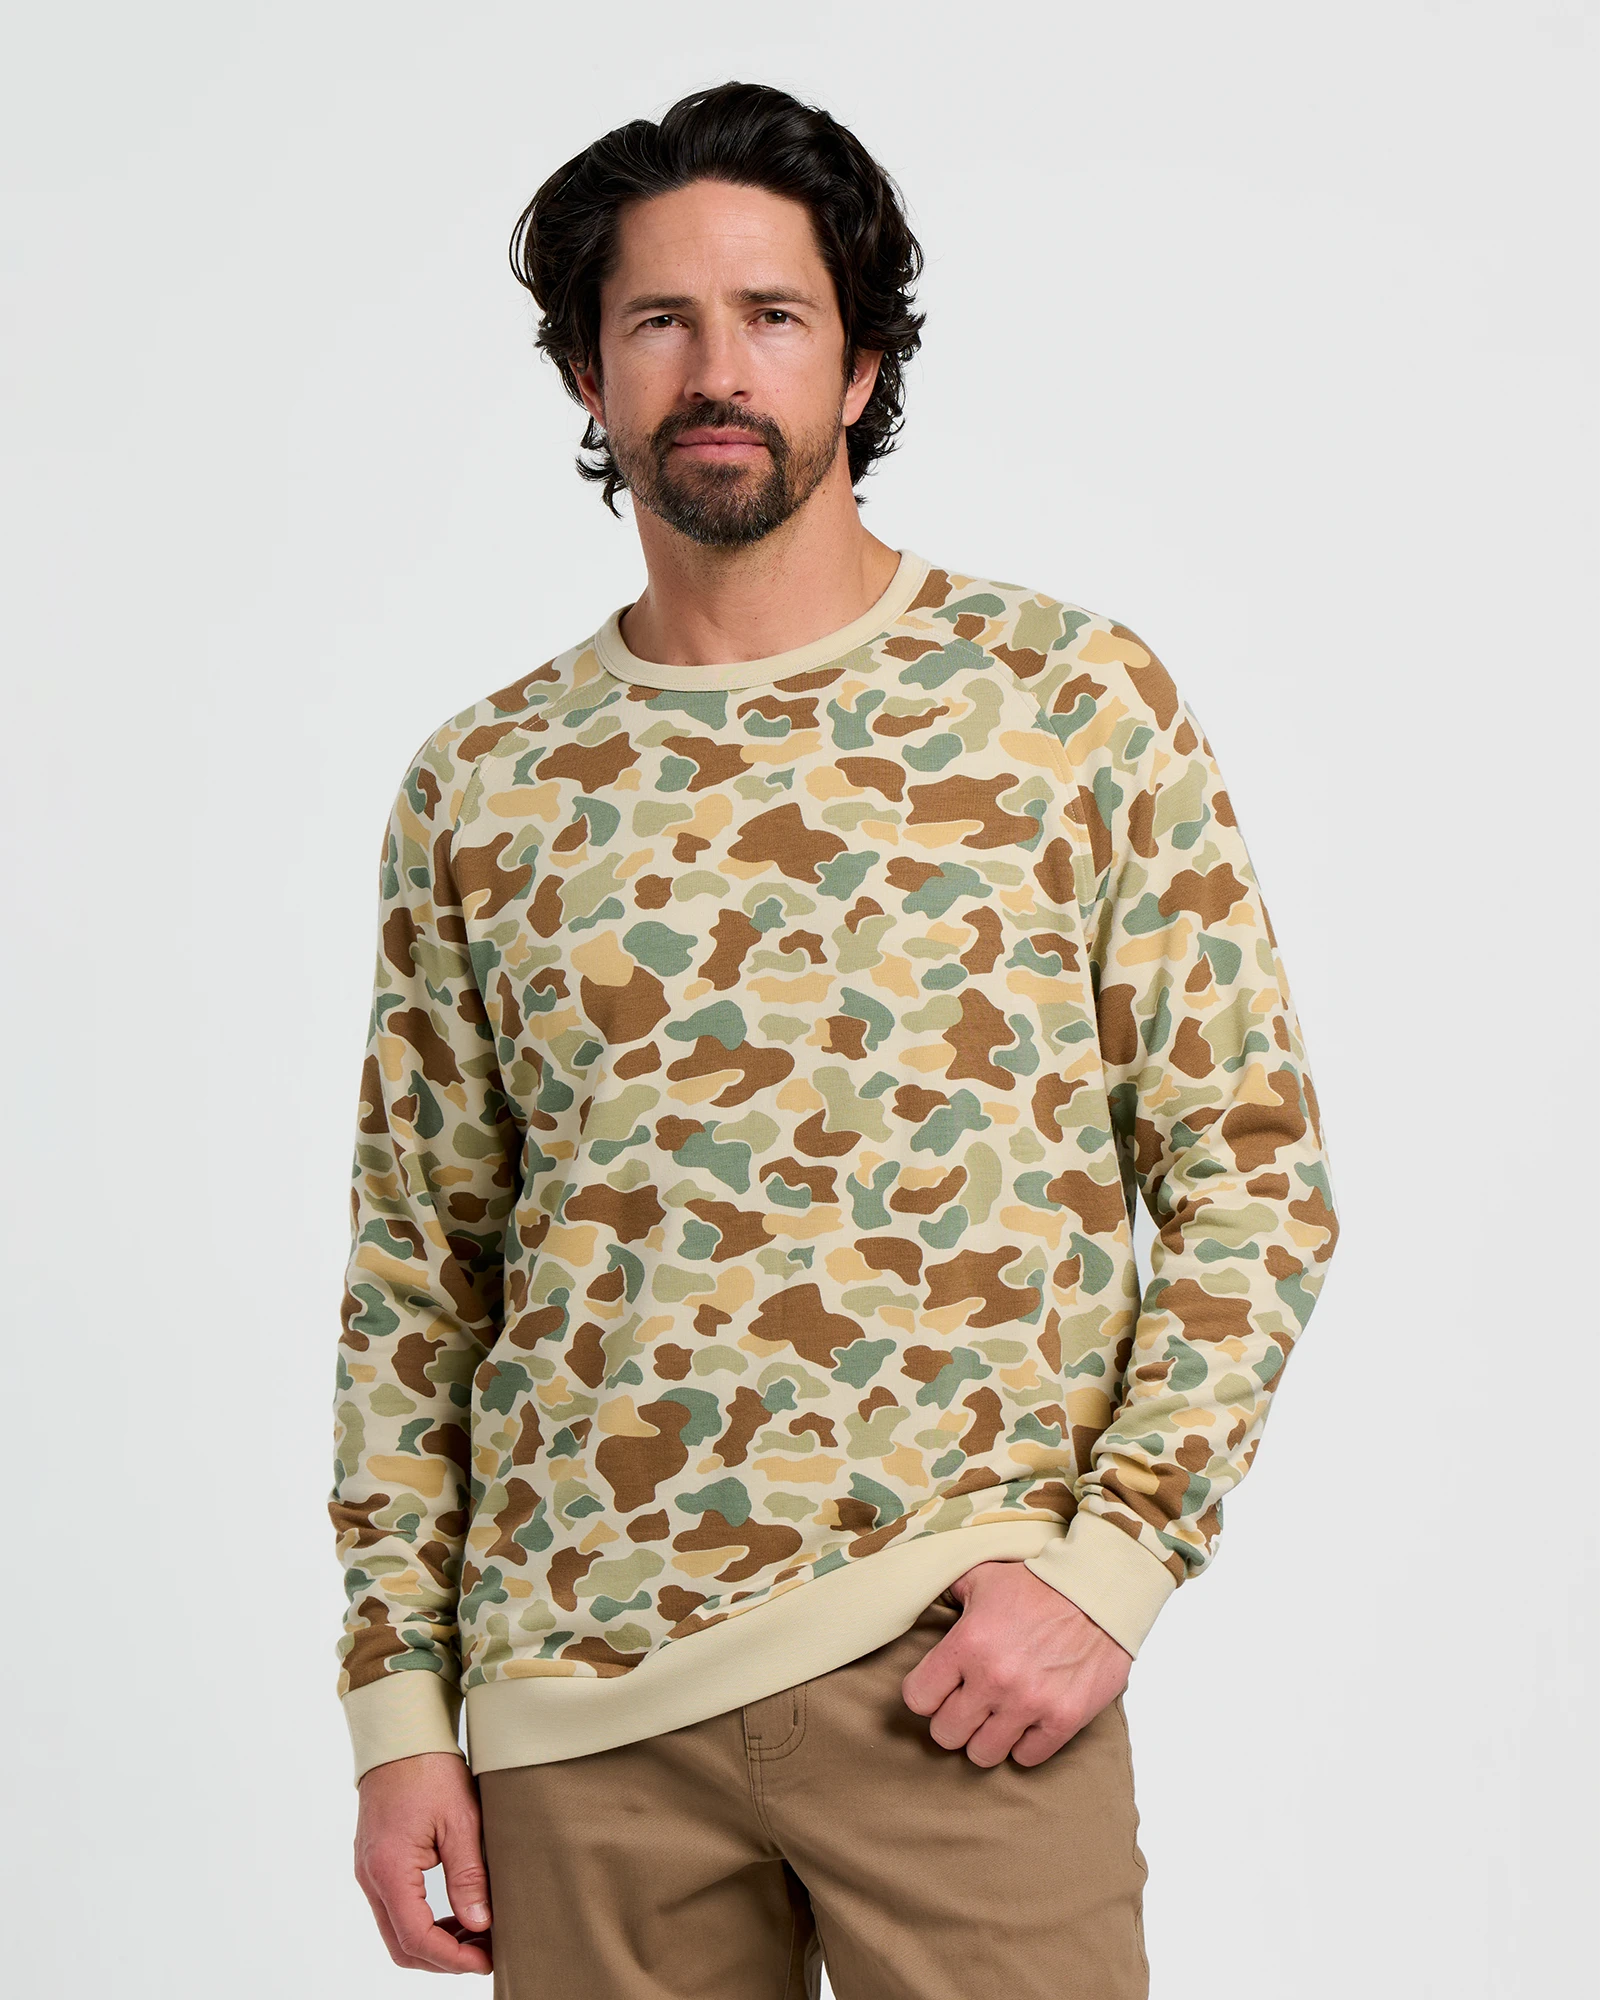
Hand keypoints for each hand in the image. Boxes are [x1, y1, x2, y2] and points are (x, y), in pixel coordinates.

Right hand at [354, 1750, 493, 1973]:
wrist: (400, 1735)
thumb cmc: (429, 1769)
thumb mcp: (460, 1820)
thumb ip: (468, 1876)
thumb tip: (480, 1923)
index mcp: (389, 1869)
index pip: (416, 1939)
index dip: (453, 1958)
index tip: (486, 1960)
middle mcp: (371, 1877)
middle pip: (401, 1945)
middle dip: (443, 1959)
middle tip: (485, 1953)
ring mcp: (369, 1871)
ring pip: (397, 1930)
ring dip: (435, 1942)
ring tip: (477, 1934)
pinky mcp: (375, 1862)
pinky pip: (395, 1908)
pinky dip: (424, 1921)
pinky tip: (456, 1914)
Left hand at [900, 1559, 1132, 1768]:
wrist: (1098, 1590)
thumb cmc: (1038, 1582)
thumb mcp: (982, 1576)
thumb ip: (947, 1592)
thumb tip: (921, 1598)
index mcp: (967, 1643)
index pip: (917, 1699)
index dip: (925, 1694)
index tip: (940, 1687)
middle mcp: (994, 1679)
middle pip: (945, 1734)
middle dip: (952, 1720)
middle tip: (968, 1704)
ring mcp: (1030, 1703)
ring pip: (982, 1755)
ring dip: (985, 1737)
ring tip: (996, 1716)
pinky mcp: (1063, 1720)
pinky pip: (1026, 1758)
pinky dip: (1024, 1743)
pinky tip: (1027, 1720)